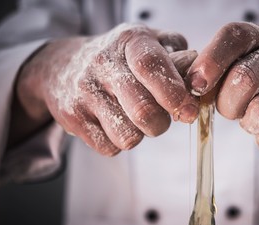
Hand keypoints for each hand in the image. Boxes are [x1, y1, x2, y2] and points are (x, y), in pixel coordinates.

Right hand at [14, 24, 197, 154]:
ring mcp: (84, 92)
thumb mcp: (149, 43)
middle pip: (143, 111)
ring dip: (140, 134)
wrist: (63, 66)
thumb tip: (195, 84)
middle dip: (162, 123)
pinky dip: (120, 142)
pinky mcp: (72, 117)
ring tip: (135, 118)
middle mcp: (102, 63)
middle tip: (162, 117)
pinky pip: (110, 148)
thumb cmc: (121, 58)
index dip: (174, 93)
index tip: (188, 112)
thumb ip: (178, 57)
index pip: (151, 66)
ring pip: (128, 136)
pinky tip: (115, 123)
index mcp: (129, 41)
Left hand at [187, 22, 258, 151]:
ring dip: (248, 123)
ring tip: (250, 121)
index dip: (210, 62)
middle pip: (243, 79)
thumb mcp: (245, 60)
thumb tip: (187, 90)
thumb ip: (217, 71)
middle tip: (229, 111)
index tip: (197, 87)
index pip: (232, 37)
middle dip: (227, 105)